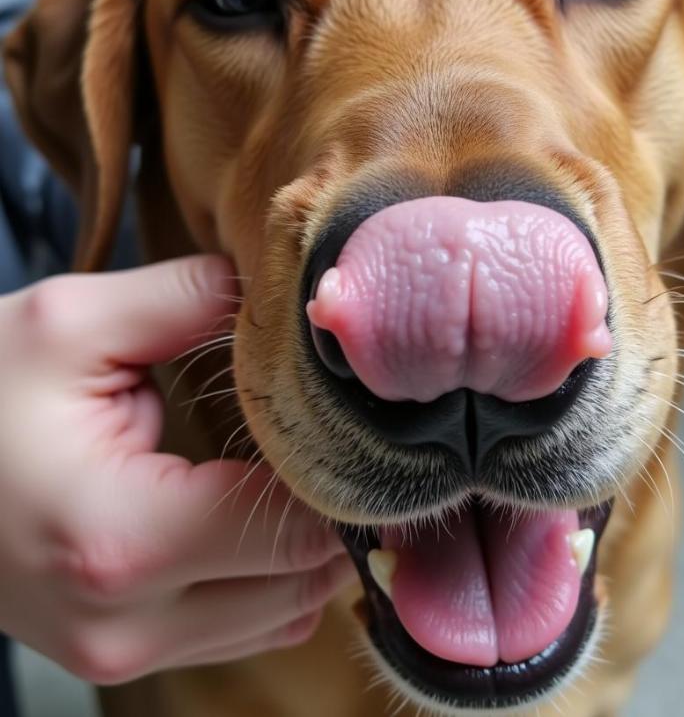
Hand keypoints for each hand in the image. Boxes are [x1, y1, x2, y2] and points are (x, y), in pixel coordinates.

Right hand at [0, 256, 353, 683]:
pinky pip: (251, 630)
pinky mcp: (128, 655)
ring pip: (290, 613)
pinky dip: (276, 577)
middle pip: (305, 576)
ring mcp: (126, 655)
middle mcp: (129, 624)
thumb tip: (283, 299)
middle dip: (336, 502)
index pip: (296, 522)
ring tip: (296, 471)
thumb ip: (189, 298)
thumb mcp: (71, 322)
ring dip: (309, 545)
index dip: (336, 462)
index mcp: (122, 540)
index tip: (341, 410)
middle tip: (334, 433)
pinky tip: (257, 515)